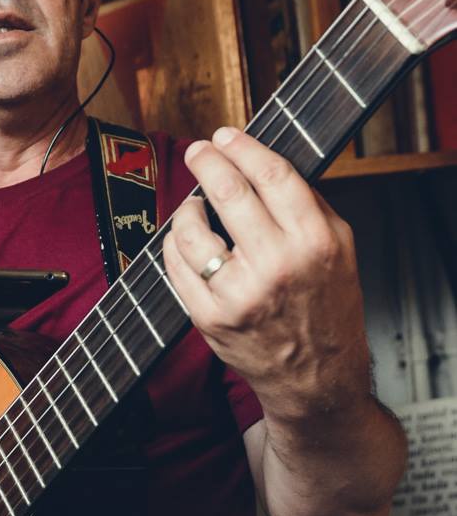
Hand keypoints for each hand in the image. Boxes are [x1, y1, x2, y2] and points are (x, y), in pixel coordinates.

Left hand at [162, 127, 370, 419]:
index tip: (226, 136)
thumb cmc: (328, 309)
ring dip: (186, 209)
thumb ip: (308, 205)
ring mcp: (240, 294)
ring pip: (192, 231)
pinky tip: (182, 240)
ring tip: (192, 204)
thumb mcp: (341, 250)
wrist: (317, 379)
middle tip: (198, 151)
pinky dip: (174, 246)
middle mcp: (278, 265)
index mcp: (316, 241)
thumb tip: (261, 162)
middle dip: (206, 163)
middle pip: (228, 193)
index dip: (243, 147)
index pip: (272, 175)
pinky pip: (176, 268)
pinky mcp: (211, 318)